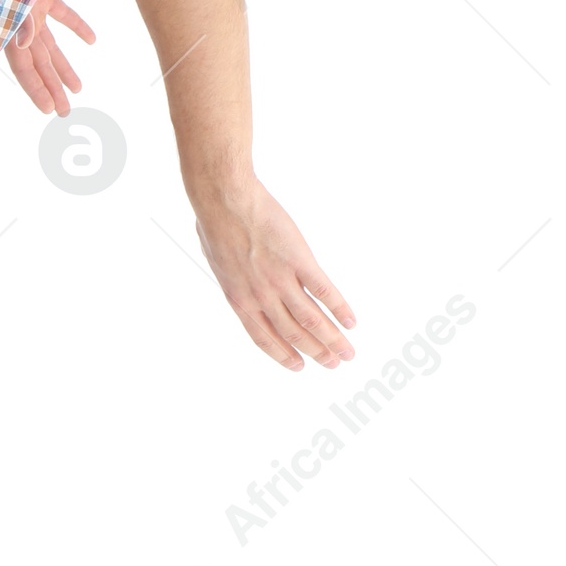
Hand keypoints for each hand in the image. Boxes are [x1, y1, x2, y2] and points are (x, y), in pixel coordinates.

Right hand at [4, 0, 96, 113]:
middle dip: (52, 87)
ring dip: (63, 66)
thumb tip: (23, 46)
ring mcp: (30, 10)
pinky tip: (92, 42)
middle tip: (65, 111)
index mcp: (6, 29)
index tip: (50, 109)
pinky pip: (62, 15)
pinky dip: (77, 27)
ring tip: (78, 89)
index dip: (36, 89)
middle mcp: (18, 24)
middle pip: (38, 63)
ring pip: (50, 45)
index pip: (23, 68)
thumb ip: (17, 20)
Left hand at [193, 175, 355, 371]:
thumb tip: (238, 280)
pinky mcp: (299, 260)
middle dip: (315, 352)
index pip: (264, 337)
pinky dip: (340, 308)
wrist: (224, 200)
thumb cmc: (214, 222)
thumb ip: (234, 279)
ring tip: (347, 353)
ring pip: (312, 320)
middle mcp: (261, 296)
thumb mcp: (218, 262)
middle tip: (332, 363)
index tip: (299, 366)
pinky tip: (351, 321)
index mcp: (239, 298)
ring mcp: (281, 280)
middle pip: (293, 333)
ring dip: (332, 339)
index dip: (283, 355)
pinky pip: (324, 291)